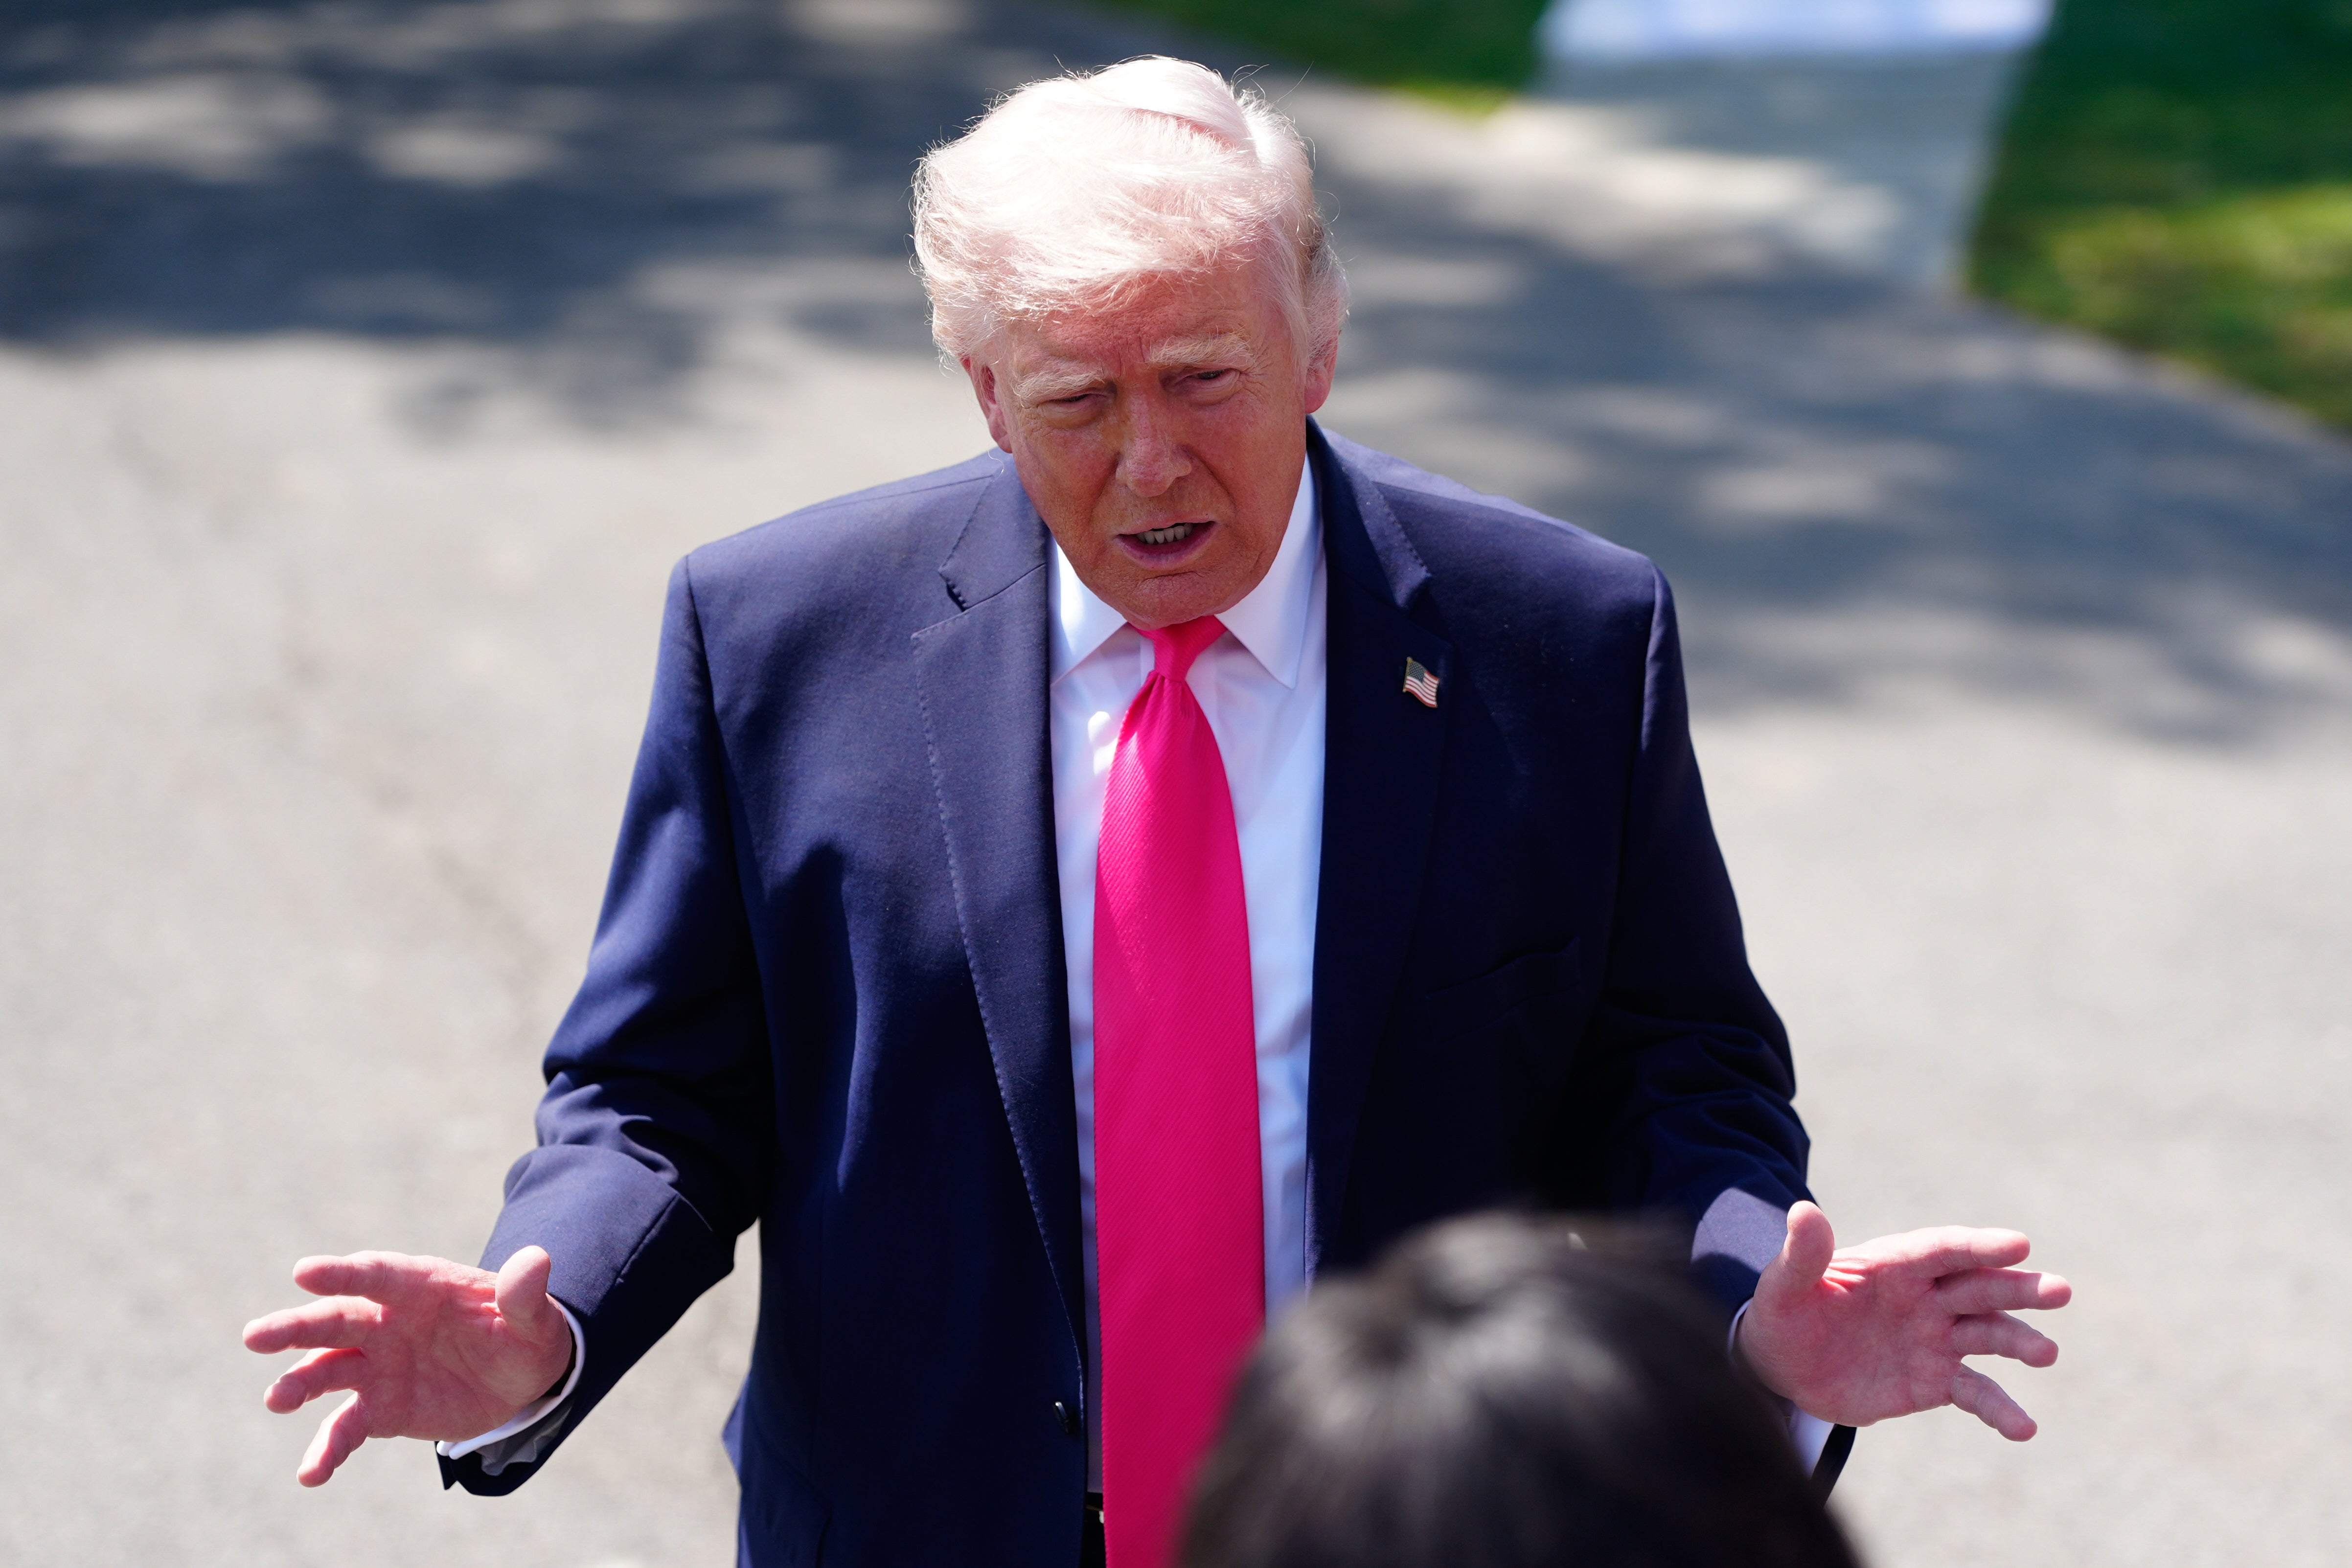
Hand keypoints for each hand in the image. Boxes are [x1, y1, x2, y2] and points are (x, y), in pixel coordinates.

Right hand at [243, 1246, 573, 1484]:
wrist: (519, 1374)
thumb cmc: (522, 1330)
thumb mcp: (533, 1315)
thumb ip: (525, 1293)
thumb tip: (537, 1261)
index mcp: (420, 1287)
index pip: (377, 1275)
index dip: (343, 1273)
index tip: (304, 1271)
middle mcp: (386, 1322)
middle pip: (336, 1320)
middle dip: (296, 1327)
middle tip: (256, 1336)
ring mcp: (377, 1366)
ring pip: (327, 1371)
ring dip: (299, 1384)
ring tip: (276, 1399)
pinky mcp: (378, 1408)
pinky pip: (345, 1428)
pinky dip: (327, 1449)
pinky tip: (311, 1474)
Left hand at [1735, 1202, 2070, 1439]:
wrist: (1784, 1368)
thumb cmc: (1785, 1314)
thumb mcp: (1783, 1286)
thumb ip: (1802, 1254)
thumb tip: (1803, 1210)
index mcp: (1894, 1264)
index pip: (1943, 1249)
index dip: (1978, 1246)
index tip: (2018, 1244)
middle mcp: (1925, 1297)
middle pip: (1979, 1287)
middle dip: (2018, 1288)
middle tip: (2060, 1290)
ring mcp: (1936, 1339)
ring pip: (1988, 1335)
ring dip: (2019, 1342)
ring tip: (2046, 1353)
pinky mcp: (1937, 1382)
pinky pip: (1975, 1393)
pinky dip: (2001, 1410)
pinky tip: (2024, 1428)